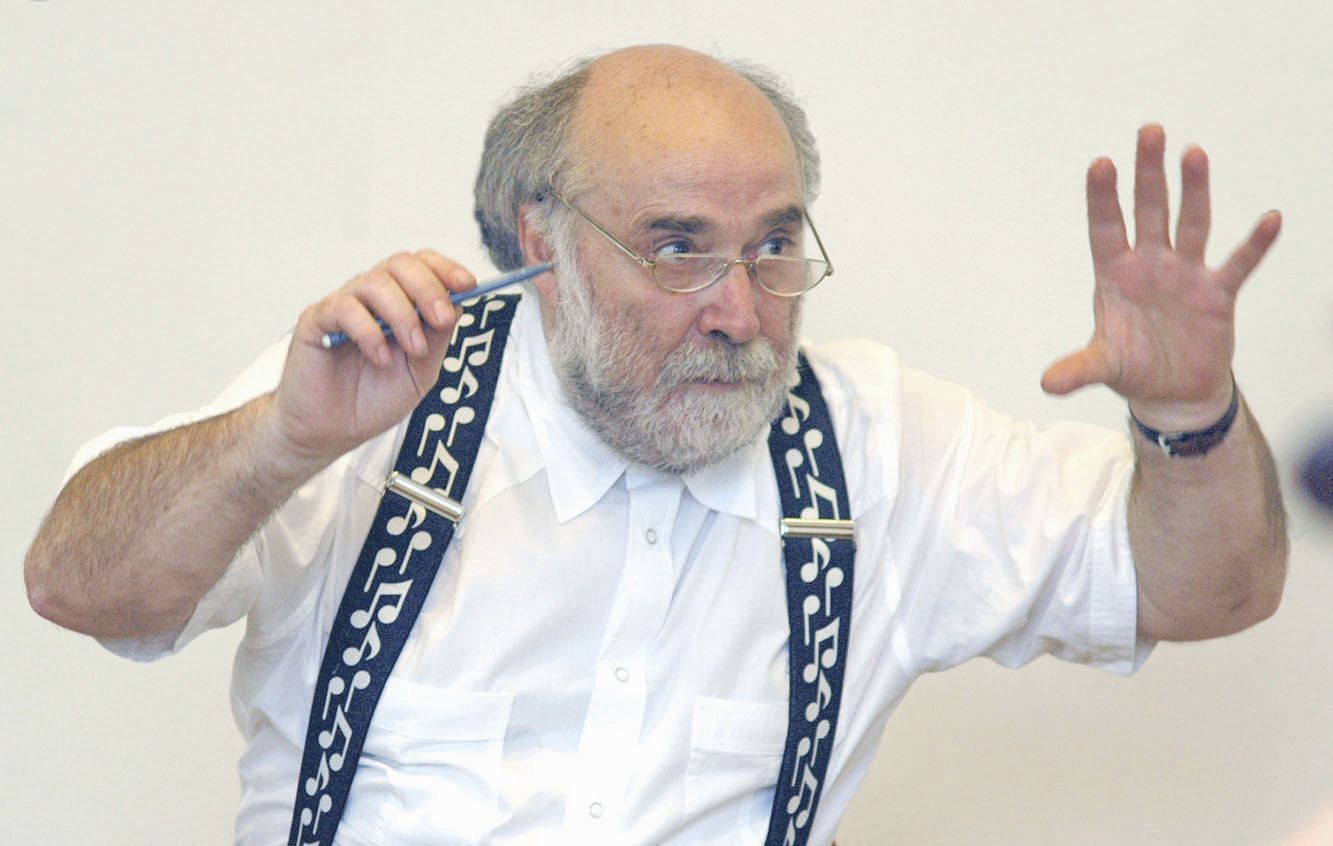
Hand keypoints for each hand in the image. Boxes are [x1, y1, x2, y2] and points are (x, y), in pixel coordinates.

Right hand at [267, 250, 477, 464]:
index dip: (445, 269)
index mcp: (400, 304)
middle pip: (401, 264)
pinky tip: (380, 358)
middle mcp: (373, 299)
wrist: (332, 431)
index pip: (422, 266)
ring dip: (403, 314)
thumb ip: (437, 340)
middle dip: (428, 289)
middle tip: (440, 319)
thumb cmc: (372, 399)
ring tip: (412, 348)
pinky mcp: (317, 321)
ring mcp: (344, 306)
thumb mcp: (421, 373)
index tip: (467, 284)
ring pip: (375, 282)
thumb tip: (456, 306)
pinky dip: (369, 331)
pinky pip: (344, 308)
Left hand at [1041, 124, 1280, 429]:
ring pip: (1191, 224)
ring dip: (1193, 191)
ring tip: (1193, 153)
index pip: (1105, 228)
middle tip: (1149, 131)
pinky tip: (1270, 219)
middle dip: (1148, 173)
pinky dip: (1255, 244)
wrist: (1173, 392)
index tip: (1101, 163)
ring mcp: (1185, 275)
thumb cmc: (1133, 368)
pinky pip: (1238, 264)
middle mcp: (1150, 265)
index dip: (1103, 198)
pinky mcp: (1217, 294)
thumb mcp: (1103, 366)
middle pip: (1149, 211)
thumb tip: (1047, 384)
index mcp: (1115, 275)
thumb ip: (1079, 369)